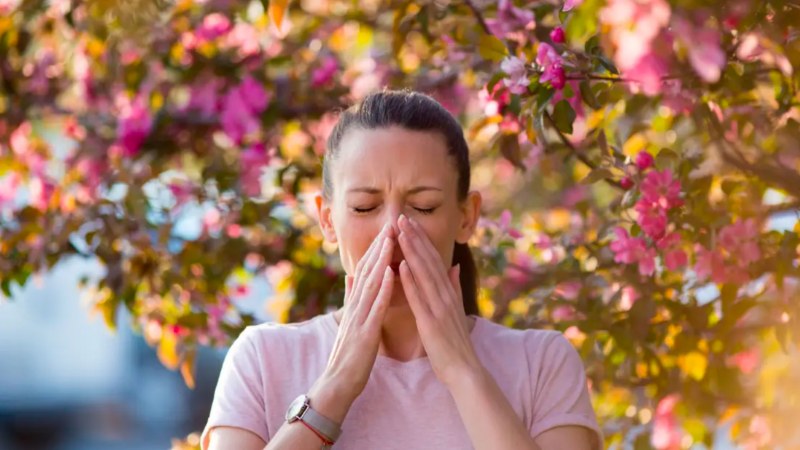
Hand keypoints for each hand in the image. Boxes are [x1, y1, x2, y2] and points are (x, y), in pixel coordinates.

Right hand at [318, 223, 395, 403]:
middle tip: (390, 223)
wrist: (337, 384)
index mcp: (355, 304)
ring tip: (391, 238)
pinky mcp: (365, 332)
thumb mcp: (350, 321)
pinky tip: (391, 272)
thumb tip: (351, 276)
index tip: (387, 229)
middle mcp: (355, 306)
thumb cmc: (349, 355)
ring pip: (370, 283)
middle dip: (379, 246)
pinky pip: (375, 307)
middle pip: (367, 271)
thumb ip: (352, 298)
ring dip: (381, 259)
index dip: (376, 249)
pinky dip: (383, 288)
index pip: (366, 270)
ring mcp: (359, 318)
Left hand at [396, 214, 482, 386]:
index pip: (433, 260)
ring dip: (411, 251)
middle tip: (401, 217)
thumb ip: (454, 286)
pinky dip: (410, 280)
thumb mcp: (455, 309)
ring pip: (423, 273)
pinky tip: (401, 265)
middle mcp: (445, 295)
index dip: (421, 239)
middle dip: (414, 237)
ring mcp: (439, 307)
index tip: (409, 222)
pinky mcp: (431, 321)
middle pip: (428, 260)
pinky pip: (419, 297)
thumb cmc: (455, 342)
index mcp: (448, 292)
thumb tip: (453, 266)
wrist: (464, 370)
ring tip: (400, 231)